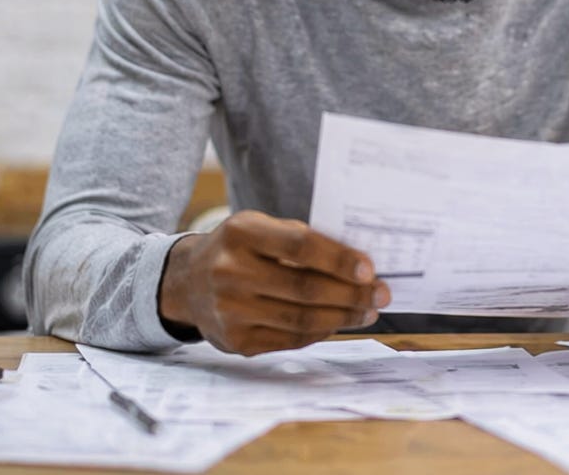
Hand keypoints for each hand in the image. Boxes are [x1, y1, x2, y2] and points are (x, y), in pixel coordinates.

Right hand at [158, 210, 389, 355]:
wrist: (187, 282)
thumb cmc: (238, 250)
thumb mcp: (259, 228)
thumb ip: (300, 240)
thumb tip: (358, 266)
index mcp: (241, 233)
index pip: (300, 247)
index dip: (338, 259)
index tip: (369, 269)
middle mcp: (230, 272)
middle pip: (305, 289)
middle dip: (352, 294)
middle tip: (381, 295)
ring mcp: (230, 311)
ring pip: (302, 320)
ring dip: (343, 317)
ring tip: (367, 312)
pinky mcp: (236, 341)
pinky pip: (290, 339)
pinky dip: (320, 332)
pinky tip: (337, 323)